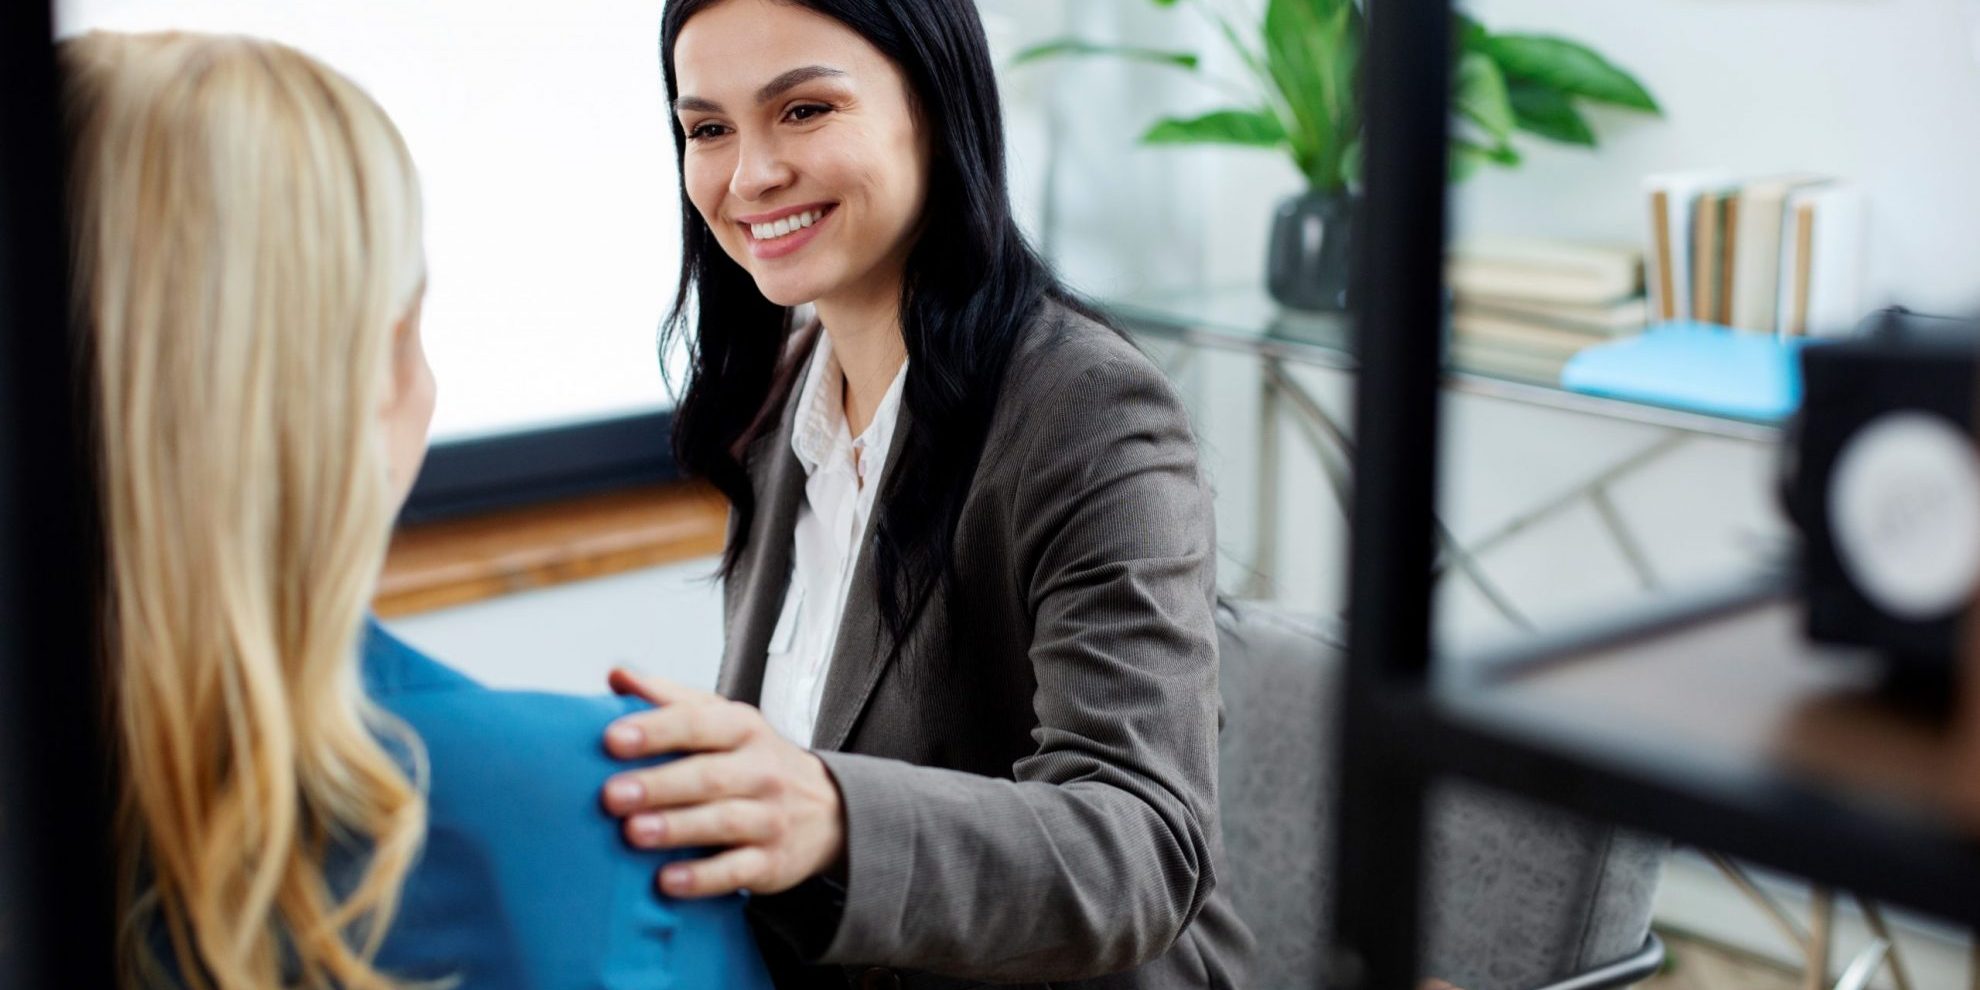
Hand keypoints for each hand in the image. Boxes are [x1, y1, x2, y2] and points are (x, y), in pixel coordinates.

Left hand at [599, 669, 845, 898]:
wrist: (826, 809)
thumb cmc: (753, 761)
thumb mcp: (722, 721)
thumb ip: (669, 699)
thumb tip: (617, 675)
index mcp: (743, 728)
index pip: (698, 723)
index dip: (656, 730)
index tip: (612, 739)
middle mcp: (761, 771)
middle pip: (708, 776)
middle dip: (659, 784)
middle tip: (611, 795)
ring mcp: (770, 818)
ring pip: (723, 822)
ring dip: (677, 828)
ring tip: (634, 833)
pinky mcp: (771, 862)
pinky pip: (737, 871)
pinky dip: (703, 877)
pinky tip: (667, 881)